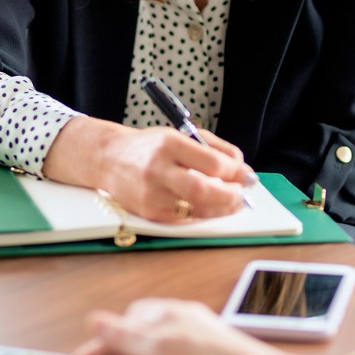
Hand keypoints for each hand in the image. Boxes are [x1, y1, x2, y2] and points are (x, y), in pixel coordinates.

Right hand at [44, 120, 254, 223]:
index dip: (235, 172)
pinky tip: (210, 209)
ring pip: (195, 209)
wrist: (108, 158)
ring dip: (221, 209)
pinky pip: (184, 219)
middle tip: (241, 194)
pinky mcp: (148, 213)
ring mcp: (151, 194)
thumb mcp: (180, 135)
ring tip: (231, 203)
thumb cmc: (149, 147)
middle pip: (203, 190)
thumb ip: (213, 148)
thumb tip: (241, 167)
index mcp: (169, 144)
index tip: (246, 175)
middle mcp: (158, 169)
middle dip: (230, 195)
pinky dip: (203, 215)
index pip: (211, 162)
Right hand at [75, 300, 277, 354]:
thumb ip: (124, 336)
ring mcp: (196, 329)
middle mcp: (180, 315)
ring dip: (142, 351)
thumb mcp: (158, 352)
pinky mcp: (209, 345)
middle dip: (121, 342)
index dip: (102, 341)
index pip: (122, 320)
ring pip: (158, 335)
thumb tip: (94, 319)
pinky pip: (175, 345)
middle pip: (139, 325)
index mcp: (165, 312)